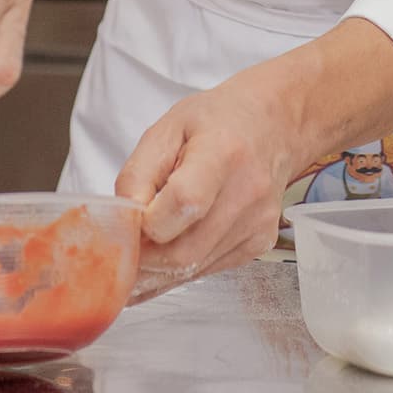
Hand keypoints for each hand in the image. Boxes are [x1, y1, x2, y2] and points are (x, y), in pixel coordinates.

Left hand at [115, 70, 301, 301]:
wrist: (270, 127)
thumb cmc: (215, 122)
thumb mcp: (165, 130)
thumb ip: (137, 176)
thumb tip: (123, 224)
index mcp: (223, 151)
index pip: (185, 203)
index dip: (149, 223)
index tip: (130, 220)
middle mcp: (248, 191)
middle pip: (186, 250)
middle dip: (144, 259)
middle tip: (122, 250)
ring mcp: (258, 222)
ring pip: (194, 268)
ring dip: (159, 269)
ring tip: (140, 251)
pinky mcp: (260, 243)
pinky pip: (209, 269)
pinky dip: (182, 268)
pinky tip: (170, 249)